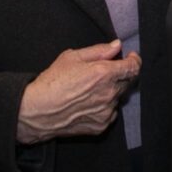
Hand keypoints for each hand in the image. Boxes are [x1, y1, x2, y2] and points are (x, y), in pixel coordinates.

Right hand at [16, 40, 140, 143]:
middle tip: (103, 73)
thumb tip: (117, 46)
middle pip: (127, 82)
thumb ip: (99, 50)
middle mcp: (109, 93)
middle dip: (120, 75)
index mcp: (104, 73)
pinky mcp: (101, 126)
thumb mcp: (72, 57)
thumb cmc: (51, 81)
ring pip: (118, 98)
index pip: (133, 67)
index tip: (130, 57)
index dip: (134, 60)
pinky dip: (105, 106)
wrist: (36, 111)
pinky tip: (88, 103)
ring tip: (90, 90)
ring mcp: (106, 111)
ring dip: (111, 91)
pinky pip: (111, 113)